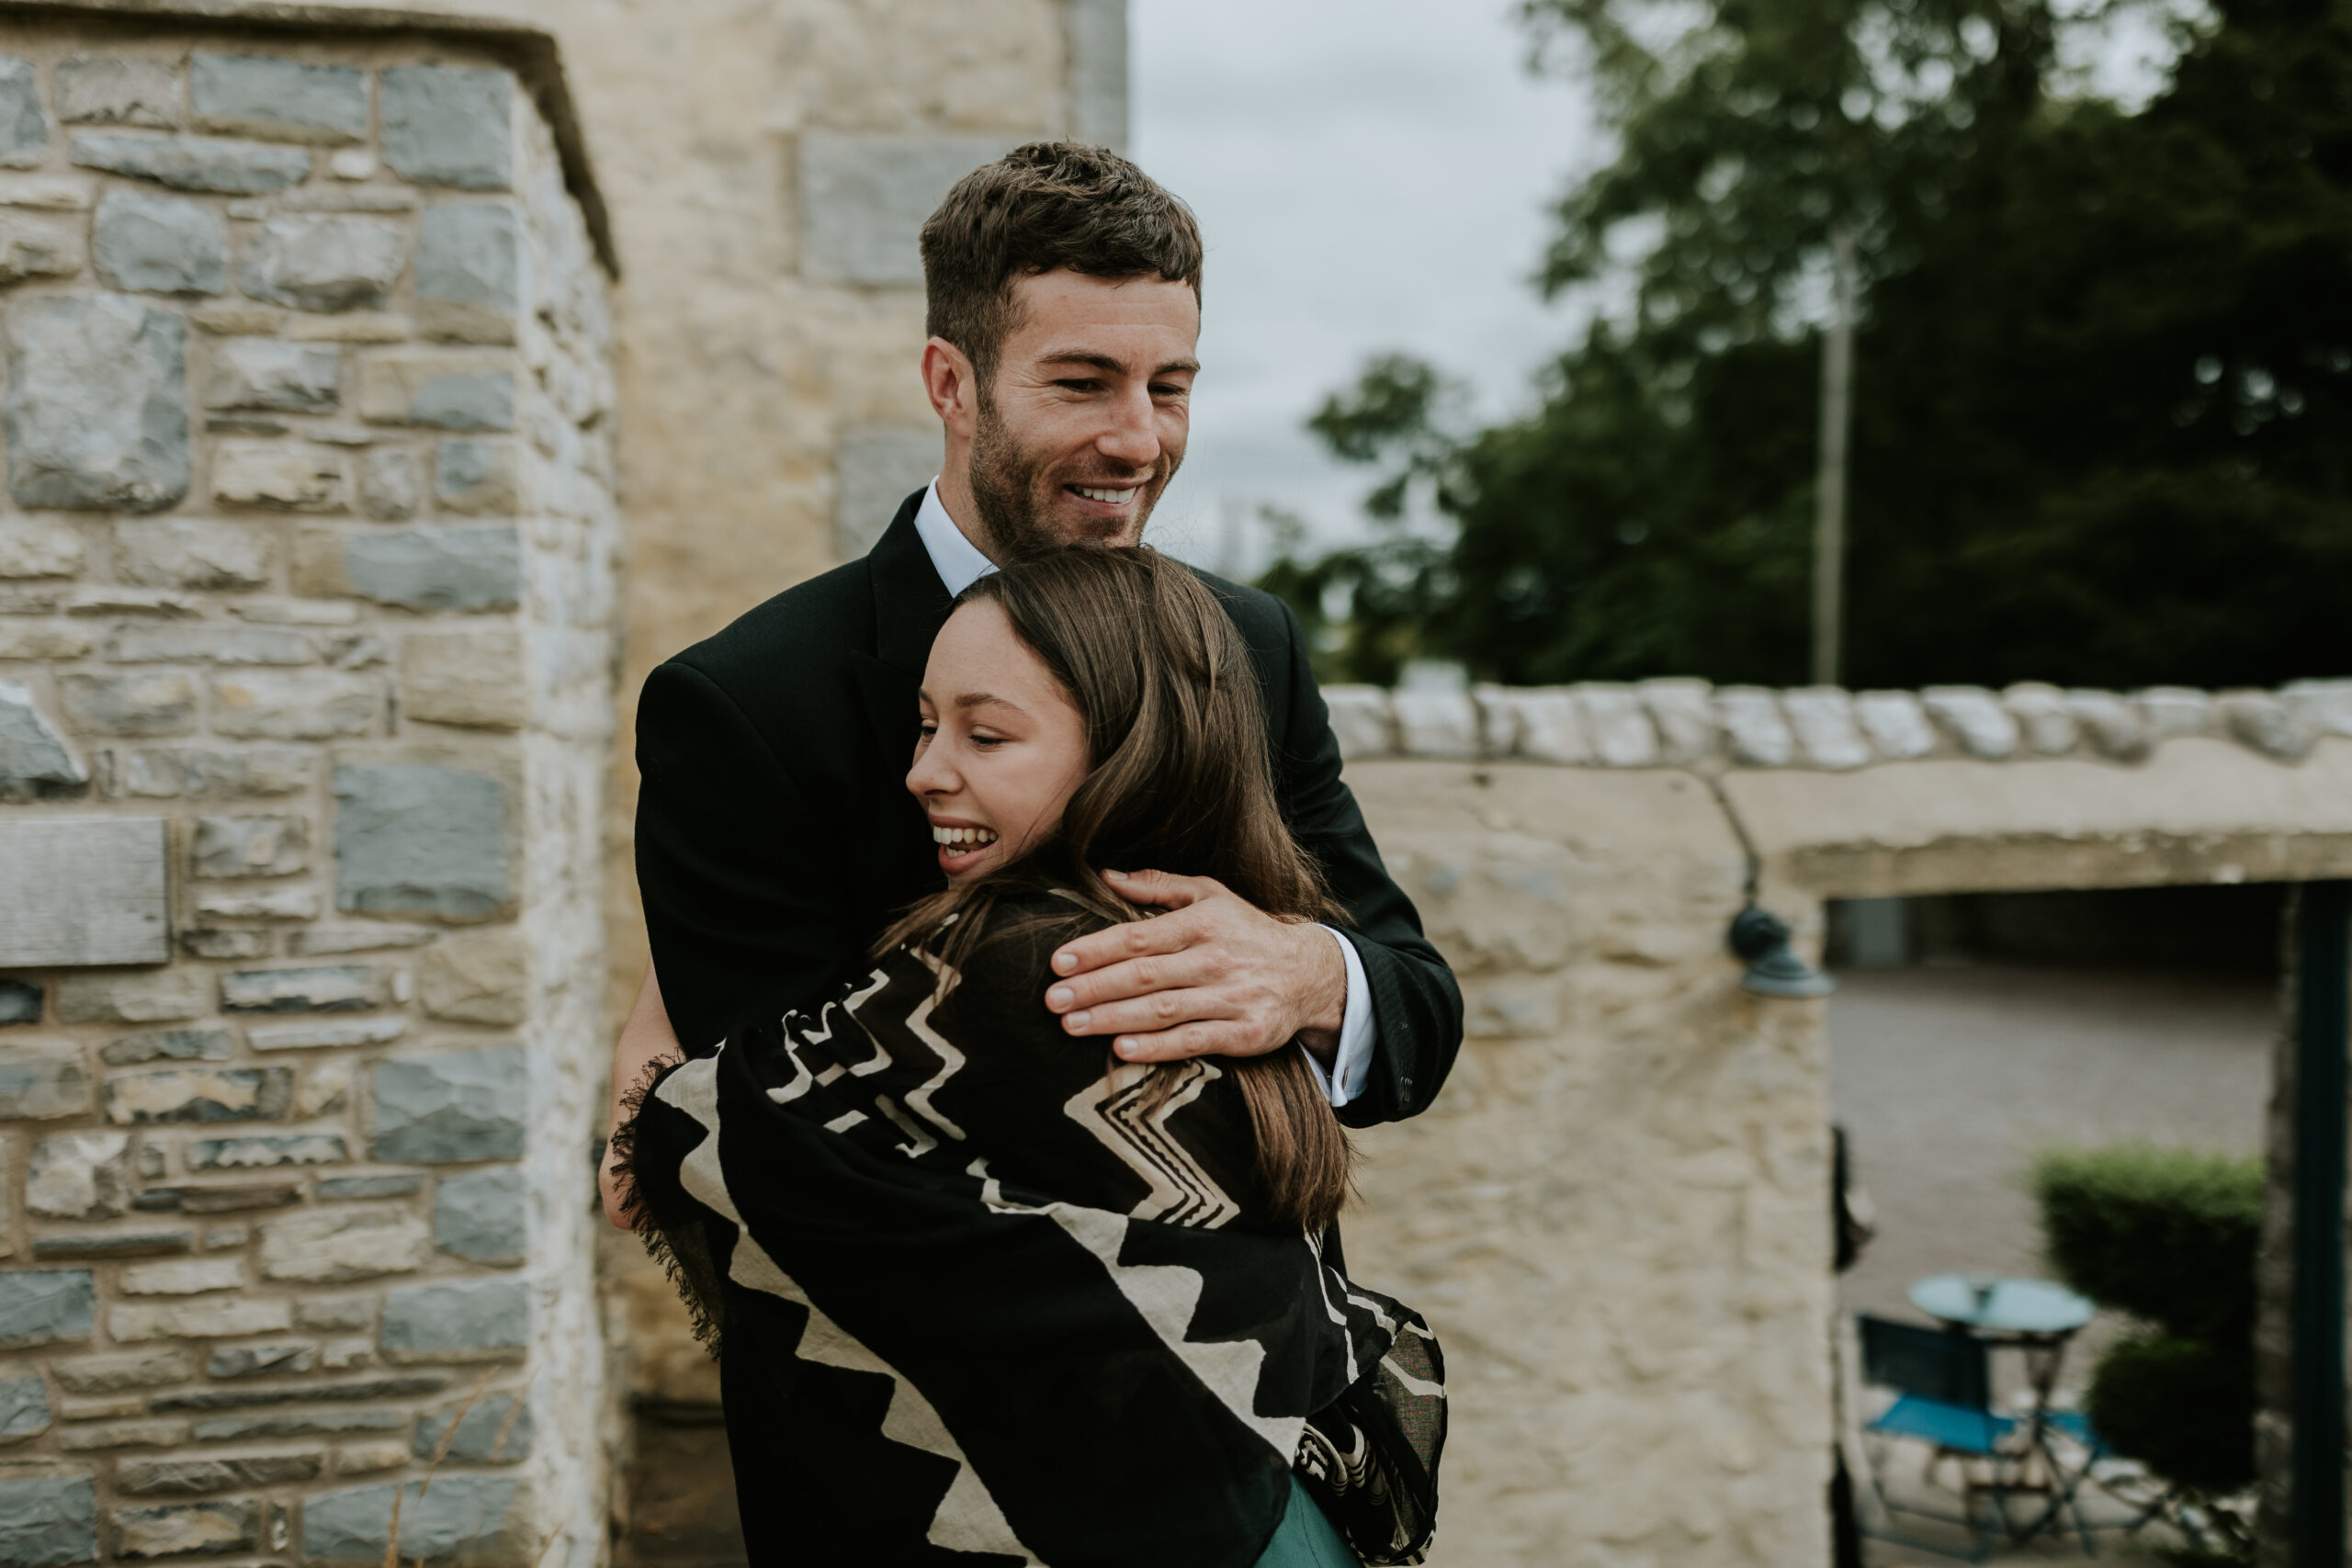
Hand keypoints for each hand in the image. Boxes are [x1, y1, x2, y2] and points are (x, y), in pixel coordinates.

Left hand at [1045, 870, 1345, 1063]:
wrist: (1311, 972)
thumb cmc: (1247, 931)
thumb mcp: (1211, 895)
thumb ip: (1158, 886)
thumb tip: (1106, 875)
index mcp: (1202, 922)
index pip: (1139, 937)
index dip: (1096, 950)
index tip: (1058, 963)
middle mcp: (1215, 958)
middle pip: (1144, 975)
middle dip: (1094, 988)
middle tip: (1053, 1000)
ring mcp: (1232, 997)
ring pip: (1164, 1009)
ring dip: (1114, 1018)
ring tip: (1072, 1025)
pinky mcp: (1246, 1033)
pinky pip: (1196, 1041)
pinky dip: (1159, 1047)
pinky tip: (1124, 1050)